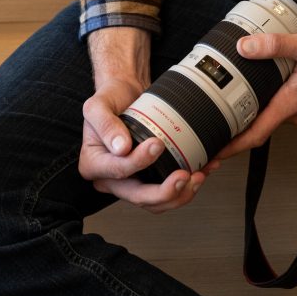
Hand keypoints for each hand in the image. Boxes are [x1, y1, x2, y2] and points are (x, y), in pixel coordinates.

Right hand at [79, 27, 211, 211]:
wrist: (124, 93)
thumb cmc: (109, 98)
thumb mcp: (97, 105)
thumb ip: (105, 124)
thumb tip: (121, 148)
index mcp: (94, 164)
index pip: (118, 170)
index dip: (139, 162)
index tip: (157, 144)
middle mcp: (111, 179)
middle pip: (139, 196)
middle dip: (164, 192)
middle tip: (184, 175)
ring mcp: (131, 180)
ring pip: (155, 202)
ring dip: (178, 195)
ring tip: (197, 177)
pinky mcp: (148, 177)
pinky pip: (165, 189)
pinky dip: (185, 186)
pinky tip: (202, 172)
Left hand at [213, 4, 296, 160]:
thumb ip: (276, 46)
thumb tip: (245, 47)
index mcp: (294, 104)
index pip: (256, 134)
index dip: (231, 147)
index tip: (211, 155)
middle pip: (263, 123)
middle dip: (240, 122)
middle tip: (215, 117)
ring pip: (278, 112)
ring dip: (261, 107)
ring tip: (238, 95)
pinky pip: (291, 105)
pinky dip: (278, 99)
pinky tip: (271, 84)